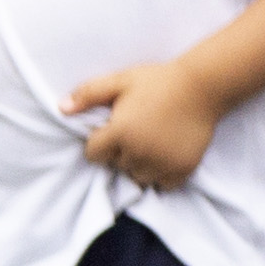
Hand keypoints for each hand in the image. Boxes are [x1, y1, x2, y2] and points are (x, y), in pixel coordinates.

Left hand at [64, 57, 219, 190]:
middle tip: (134, 133)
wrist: (203, 86)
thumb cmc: (158, 81)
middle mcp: (139, 152)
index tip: (111, 131)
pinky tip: (164, 156)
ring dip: (138, 166)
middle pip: (116, 166)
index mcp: (120, 133)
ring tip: (149, 146)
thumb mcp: (120, 80)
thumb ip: (88, 94)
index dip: (99, 143)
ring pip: (138, 177)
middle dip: (119, 153)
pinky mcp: (183, 169)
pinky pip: (163, 184)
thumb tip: (61, 108)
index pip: (93, 154)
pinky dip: (161, 175)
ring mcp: (162, 163)